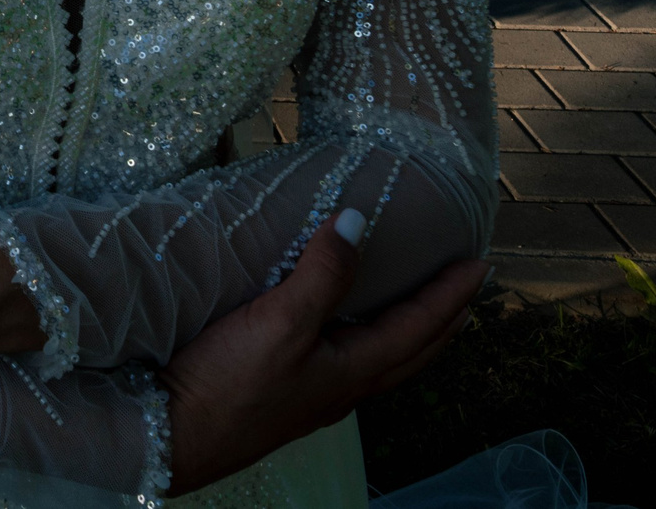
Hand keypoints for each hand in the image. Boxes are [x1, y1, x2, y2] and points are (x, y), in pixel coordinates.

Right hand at [162, 210, 485, 494]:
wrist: (175, 435)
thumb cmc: (231, 385)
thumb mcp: (279, 322)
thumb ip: (322, 274)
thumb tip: (356, 220)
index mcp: (354, 370)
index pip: (418, 326)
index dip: (450, 295)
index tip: (479, 263)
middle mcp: (344, 387)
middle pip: (413, 353)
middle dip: (445, 320)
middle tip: (468, 292)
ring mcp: (316, 395)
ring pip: (384, 362)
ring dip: (412, 335)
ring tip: (422, 312)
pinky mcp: (288, 394)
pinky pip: (351, 364)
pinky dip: (371, 342)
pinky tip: (347, 334)